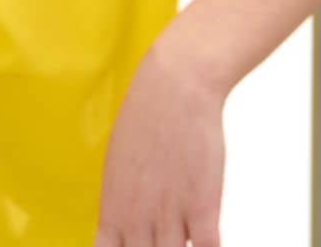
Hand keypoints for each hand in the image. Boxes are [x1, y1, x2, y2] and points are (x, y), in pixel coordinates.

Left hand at [93, 42, 227, 246]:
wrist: (174, 89)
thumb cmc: (145, 119)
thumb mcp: (118, 163)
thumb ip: (121, 201)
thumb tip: (124, 225)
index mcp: (112, 209)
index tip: (134, 246)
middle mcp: (137, 219)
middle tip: (161, 239)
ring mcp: (170, 216)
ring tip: (183, 233)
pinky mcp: (203, 208)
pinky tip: (208, 239)